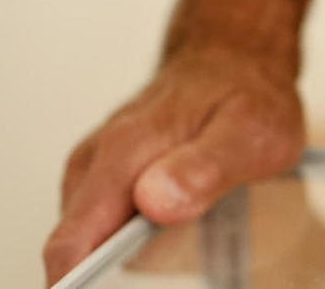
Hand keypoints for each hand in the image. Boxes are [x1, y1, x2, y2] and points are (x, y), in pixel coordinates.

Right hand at [42, 47, 303, 285]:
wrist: (235, 58)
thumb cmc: (246, 93)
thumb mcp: (250, 132)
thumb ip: (205, 169)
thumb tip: (154, 202)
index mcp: (127, 151)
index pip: (75, 239)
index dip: (81, 285)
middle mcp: (100, 157)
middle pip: (74, 245)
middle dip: (103, 276)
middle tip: (166, 264)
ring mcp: (100, 165)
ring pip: (88, 235)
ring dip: (116, 259)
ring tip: (180, 246)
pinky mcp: (110, 173)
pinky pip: (102, 221)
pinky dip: (124, 241)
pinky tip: (165, 238)